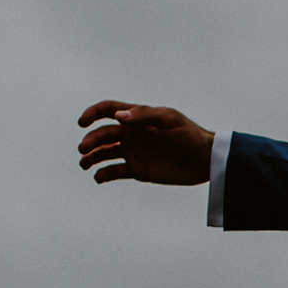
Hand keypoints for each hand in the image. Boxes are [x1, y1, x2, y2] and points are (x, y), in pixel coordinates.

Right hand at [76, 101, 214, 185]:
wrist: (205, 160)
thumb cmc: (189, 135)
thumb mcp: (169, 120)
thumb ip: (144, 116)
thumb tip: (118, 116)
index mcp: (137, 118)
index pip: (108, 110)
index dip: (92, 114)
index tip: (82, 122)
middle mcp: (131, 134)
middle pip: (103, 134)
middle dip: (90, 141)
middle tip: (83, 150)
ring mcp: (133, 152)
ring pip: (105, 154)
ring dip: (92, 158)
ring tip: (84, 164)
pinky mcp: (138, 170)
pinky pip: (115, 172)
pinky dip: (104, 174)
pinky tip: (98, 178)